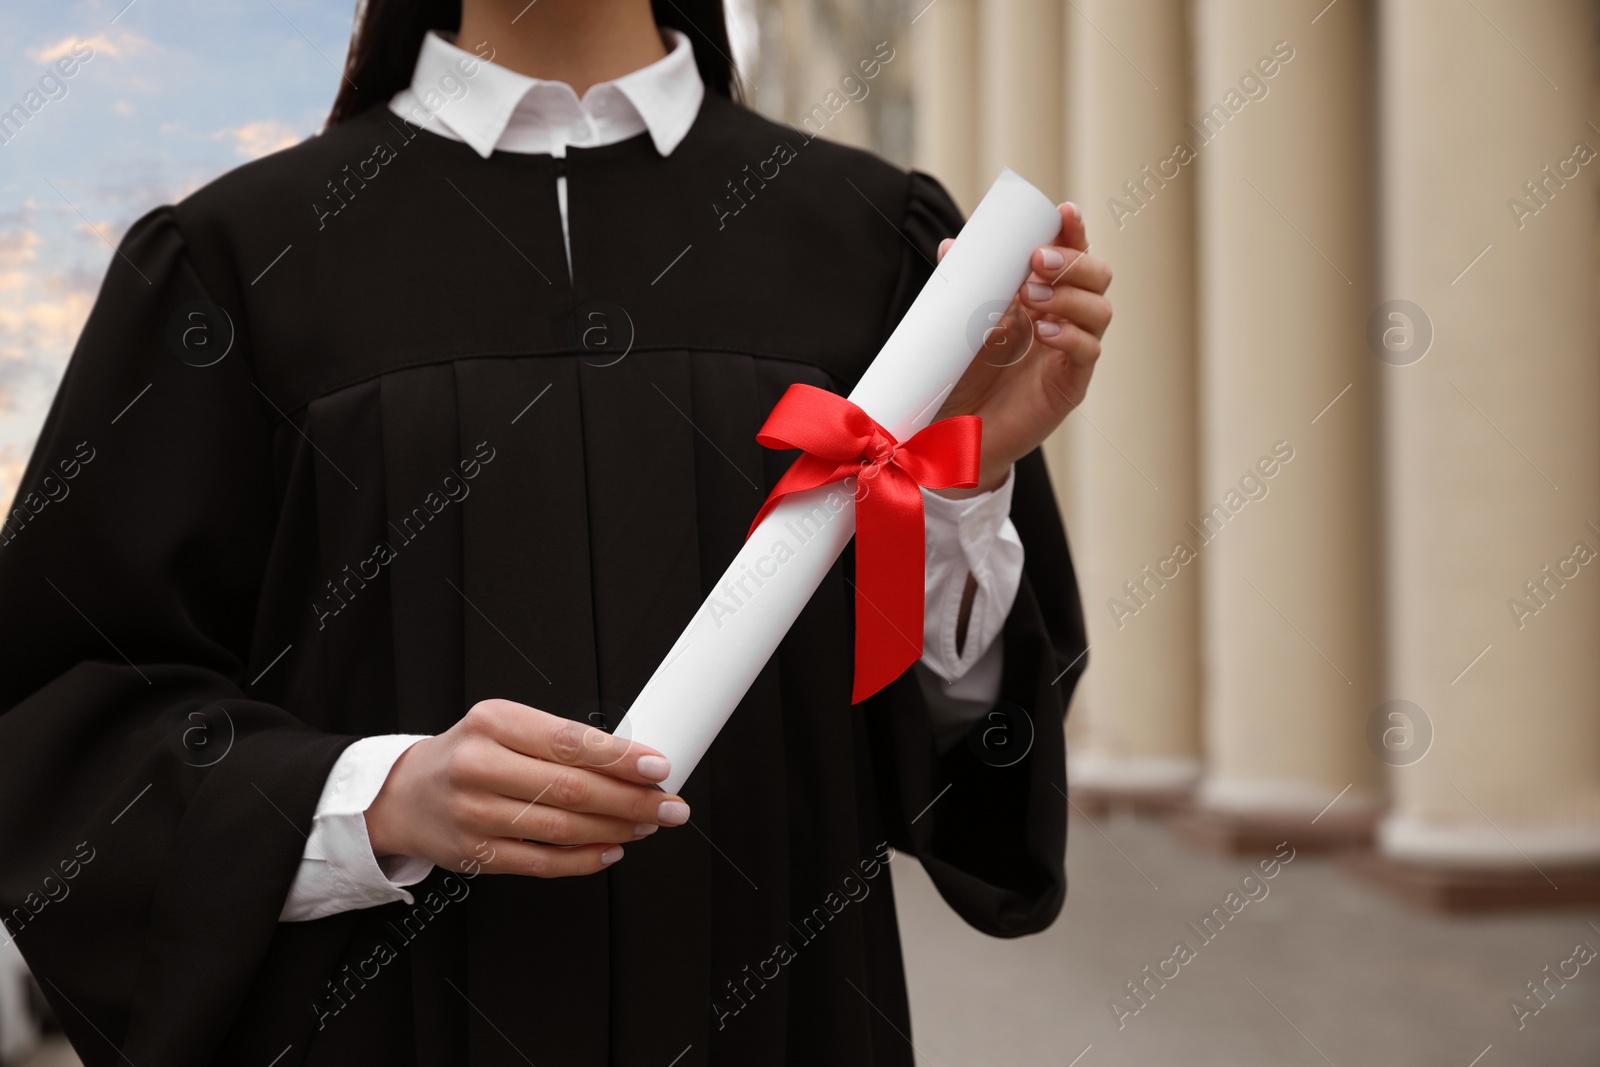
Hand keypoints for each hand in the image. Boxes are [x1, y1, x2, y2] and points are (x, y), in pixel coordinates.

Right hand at [364, 699, 688, 877]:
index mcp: (492, 722)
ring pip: (561, 829)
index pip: (568, 741)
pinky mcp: (475, 854)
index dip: (620, 758)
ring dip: (615, 830)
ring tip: (646, 825)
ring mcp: (474, 814)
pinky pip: (542, 863)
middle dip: (631, 801)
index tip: (659, 767)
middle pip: (571, 789)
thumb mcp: (506, 725)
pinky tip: (612, 850)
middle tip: (669, 806)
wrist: (405, 794)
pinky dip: (585, 860)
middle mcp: (479, 767)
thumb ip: (559, 740)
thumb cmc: (468, 753)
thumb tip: (632, 761)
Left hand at [934, 201, 1112, 496]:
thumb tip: (952, 246)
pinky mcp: (1070, 385)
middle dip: (1073, 261)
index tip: (1063, 211)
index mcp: (1042, 294)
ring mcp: (1071, 351)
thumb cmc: (960, 375)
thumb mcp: (957, 324)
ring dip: (1068, 295)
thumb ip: (961, 286)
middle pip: (1097, 276)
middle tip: (1036, 260)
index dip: (1073, 231)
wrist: (953, 432)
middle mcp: (1064, 317)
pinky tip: (1044, 331)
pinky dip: (1070, 335)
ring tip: (1030, 296)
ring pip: (1099, 310)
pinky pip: (1088, 351)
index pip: (1070, 254)